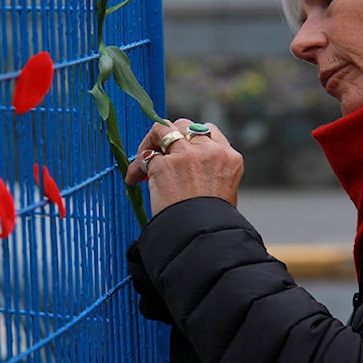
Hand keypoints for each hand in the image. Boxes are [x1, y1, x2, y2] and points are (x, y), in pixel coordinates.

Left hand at [125, 118, 243, 215]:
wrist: (204, 237)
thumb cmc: (213, 223)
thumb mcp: (224, 191)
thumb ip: (210, 171)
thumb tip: (188, 168)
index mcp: (229, 157)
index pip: (208, 130)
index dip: (190, 137)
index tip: (180, 150)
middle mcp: (209, 151)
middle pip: (184, 125)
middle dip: (170, 136)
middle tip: (160, 152)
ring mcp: (186, 155)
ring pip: (163, 129)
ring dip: (150, 141)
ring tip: (143, 158)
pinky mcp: (164, 165)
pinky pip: (144, 157)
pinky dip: (136, 167)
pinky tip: (133, 179)